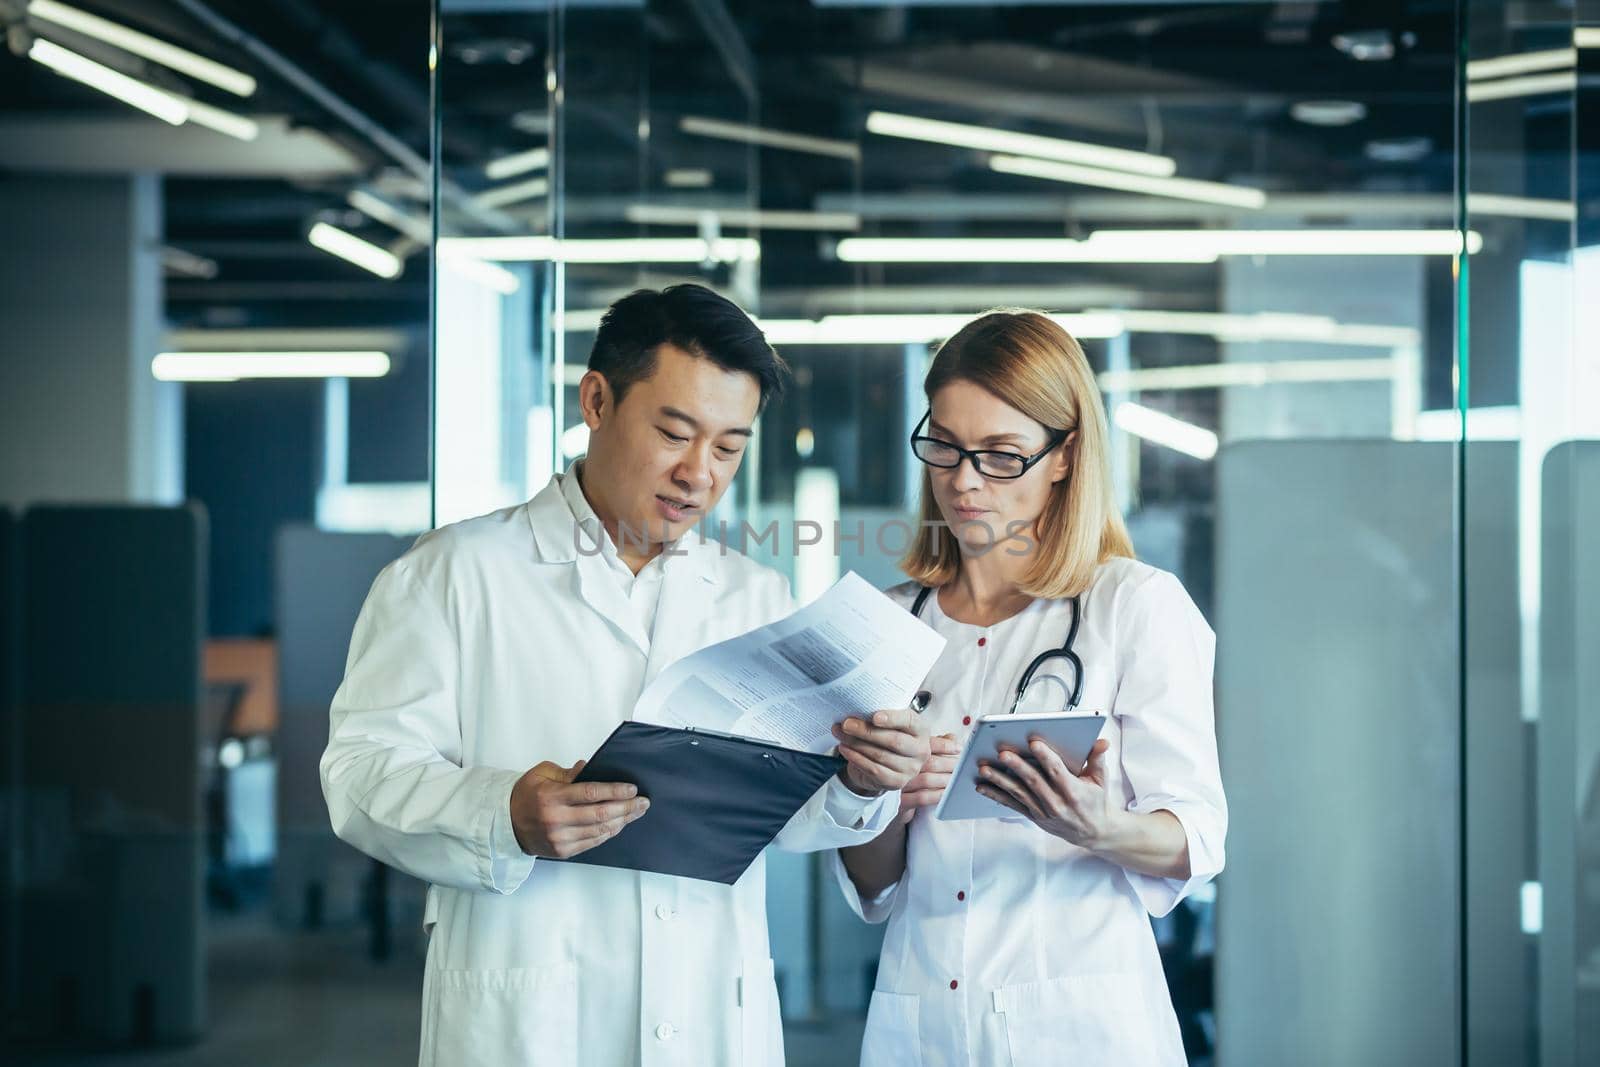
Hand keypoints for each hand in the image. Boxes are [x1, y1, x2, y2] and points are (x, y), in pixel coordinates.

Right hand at [508, 760, 649, 858]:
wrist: (507, 824)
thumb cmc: (525, 795)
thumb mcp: (542, 773)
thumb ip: (568, 773)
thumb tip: (590, 767)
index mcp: (552, 796)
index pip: (591, 793)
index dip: (615, 791)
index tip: (632, 788)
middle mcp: (557, 819)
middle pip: (601, 814)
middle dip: (627, 807)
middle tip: (643, 802)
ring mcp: (560, 838)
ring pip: (600, 830)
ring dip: (622, 821)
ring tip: (636, 812)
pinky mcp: (563, 851)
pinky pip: (593, 842)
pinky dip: (609, 833)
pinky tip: (619, 824)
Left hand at [830, 708, 931, 796]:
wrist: (882, 763)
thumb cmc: (886, 736)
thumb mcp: (889, 723)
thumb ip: (880, 715)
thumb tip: (858, 708)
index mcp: (921, 730)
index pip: (909, 721)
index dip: (893, 719)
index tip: (874, 717)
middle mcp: (921, 751)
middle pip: (893, 740)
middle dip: (866, 731)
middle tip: (846, 724)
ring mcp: (911, 769)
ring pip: (880, 755)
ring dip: (856, 743)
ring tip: (840, 733)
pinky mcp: (897, 783)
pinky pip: (873, 769)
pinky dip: (856, 758)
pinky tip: (845, 748)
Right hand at [895, 734, 960, 825]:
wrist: (881, 794)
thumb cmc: (904, 770)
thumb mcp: (917, 752)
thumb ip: (935, 744)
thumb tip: (953, 738)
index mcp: (905, 748)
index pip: (927, 744)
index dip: (945, 745)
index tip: (959, 748)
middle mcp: (900, 764)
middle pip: (929, 761)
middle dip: (949, 764)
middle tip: (963, 766)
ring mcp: (899, 783)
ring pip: (926, 779)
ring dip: (945, 780)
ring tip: (957, 779)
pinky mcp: (899, 801)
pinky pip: (921, 797)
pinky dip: (937, 795)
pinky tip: (946, 793)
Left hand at [976, 738, 1115, 848]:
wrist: (1094, 832)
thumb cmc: (1095, 801)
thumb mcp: (1101, 780)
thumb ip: (1097, 759)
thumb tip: (1102, 742)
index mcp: (1074, 792)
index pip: (1058, 772)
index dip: (1045, 757)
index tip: (1033, 743)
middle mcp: (1057, 804)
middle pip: (1034, 781)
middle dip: (1017, 766)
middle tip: (1002, 753)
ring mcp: (1043, 812)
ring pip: (1019, 793)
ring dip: (1000, 780)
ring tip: (985, 768)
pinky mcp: (1034, 817)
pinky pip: (1012, 805)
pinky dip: (996, 795)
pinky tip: (982, 786)